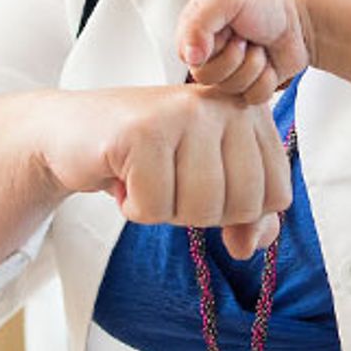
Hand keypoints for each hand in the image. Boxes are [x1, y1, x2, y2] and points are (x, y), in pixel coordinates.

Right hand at [37, 85, 291, 228]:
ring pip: (200, 209)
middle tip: (169, 181)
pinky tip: (123, 176)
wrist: (72, 133)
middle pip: (242, 206)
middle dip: (199, 212)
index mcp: (251, 113)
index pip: (277, 194)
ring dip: (165, 210)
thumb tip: (251, 246)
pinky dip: (134, 207)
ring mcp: (185, 112)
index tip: (203, 183)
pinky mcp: (144, 130)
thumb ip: (245, 215)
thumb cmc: (148, 158)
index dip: (238, 211)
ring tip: (147, 176)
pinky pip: (155, 208)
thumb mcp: (207, 183)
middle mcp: (226, 104)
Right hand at [177, 0, 314, 104]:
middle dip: (236, 57)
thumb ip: (199, 23)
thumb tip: (190, 57)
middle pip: (209, 78)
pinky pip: (252, 98)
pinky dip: (266, 80)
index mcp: (196, 34)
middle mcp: (209, 56)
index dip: (214, 48)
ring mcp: (229, 74)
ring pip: (232, 89)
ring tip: (259, 48)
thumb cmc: (264, 4)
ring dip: (254, 66)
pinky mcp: (250, 88)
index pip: (190, 59)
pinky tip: (269, 63)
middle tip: (247, 39)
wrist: (300, 19)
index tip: (228, 31)